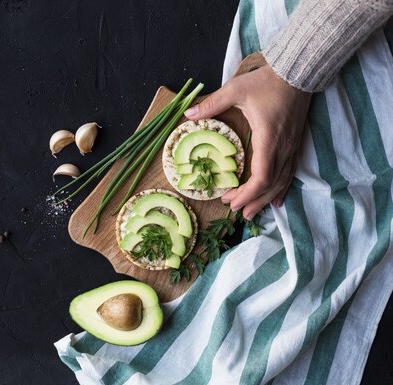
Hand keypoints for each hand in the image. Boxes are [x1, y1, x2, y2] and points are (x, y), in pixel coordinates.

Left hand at [184, 64, 310, 219]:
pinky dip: (281, 188)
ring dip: (266, 199)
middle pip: (270, 185)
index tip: (229, 199)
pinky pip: (290, 172)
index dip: (246, 193)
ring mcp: (292, 147)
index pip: (261, 177)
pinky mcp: (296, 143)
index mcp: (268, 139)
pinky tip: (276, 200)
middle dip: (252, 201)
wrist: (298, 71)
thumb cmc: (267, 81)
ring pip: (281, 182)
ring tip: (251, 212)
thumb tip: (188, 114)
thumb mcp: (235, 90)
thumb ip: (212, 104)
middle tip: (235, 211)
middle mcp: (283, 147)